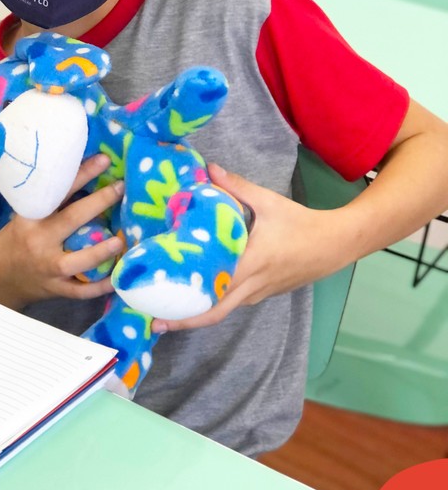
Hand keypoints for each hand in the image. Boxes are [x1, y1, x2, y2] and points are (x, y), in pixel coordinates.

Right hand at [0, 153, 124, 309]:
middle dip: (99, 202)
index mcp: (30, 219)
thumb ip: (50, 205)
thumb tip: (86, 177)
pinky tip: (117, 277)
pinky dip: (100, 286)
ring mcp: (48, 268)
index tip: (104, 159)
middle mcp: (38, 242)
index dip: (82, 174)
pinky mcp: (57, 289)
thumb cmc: (17, 241)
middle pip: (71, 219)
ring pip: (78, 261)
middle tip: (121, 187)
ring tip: (120, 241)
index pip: (58, 192)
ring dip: (101, 251)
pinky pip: (82, 291)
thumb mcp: (26, 218)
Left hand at [152, 163, 348, 331]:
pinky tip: (198, 294)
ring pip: (224, 310)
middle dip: (184, 320)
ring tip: (169, 308)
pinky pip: (235, 303)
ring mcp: (260, 293)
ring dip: (198, 313)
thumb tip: (209, 167)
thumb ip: (236, 186)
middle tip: (154, 321)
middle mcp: (253, 285)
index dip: (186, 307)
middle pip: (214, 313)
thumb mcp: (269, 202)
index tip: (158, 309)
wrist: (336, 244)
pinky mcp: (265, 293)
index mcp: (250, 264)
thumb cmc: (302, 223)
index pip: (214, 294)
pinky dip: (215, 303)